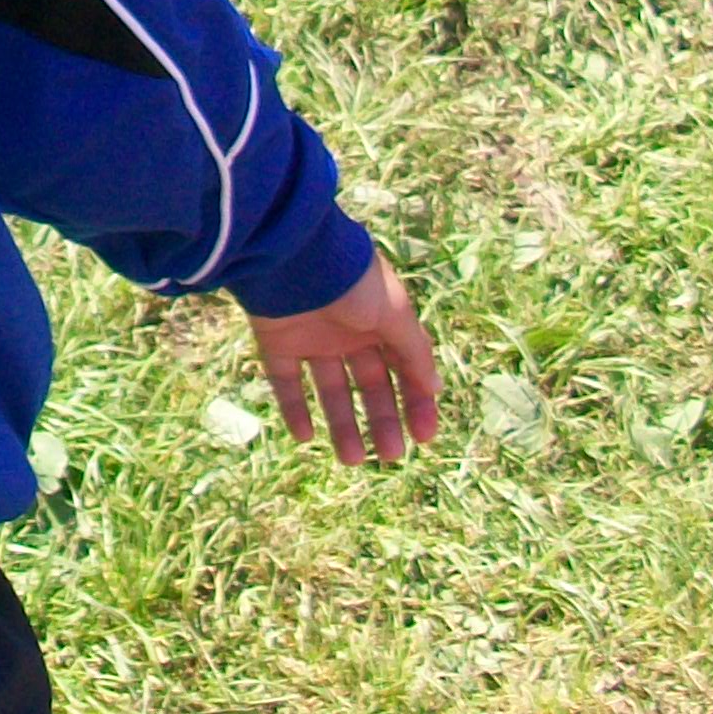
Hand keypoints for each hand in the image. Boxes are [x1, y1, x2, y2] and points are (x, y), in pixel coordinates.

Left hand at [246, 256, 441, 467]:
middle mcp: (347, 331)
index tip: (424, 437)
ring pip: (329, 390)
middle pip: (369, 384)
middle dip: (382, 420)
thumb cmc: (351, 281)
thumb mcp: (394, 314)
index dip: (416, 402)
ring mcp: (311, 337)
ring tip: (353, 460)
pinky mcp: (276, 341)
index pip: (404, 368)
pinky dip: (294, 409)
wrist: (291, 254)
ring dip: (342, 424)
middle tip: (391, 456)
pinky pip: (285, 382)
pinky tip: (306, 436)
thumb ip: (414, 352)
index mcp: (380, 320)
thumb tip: (436, 389)